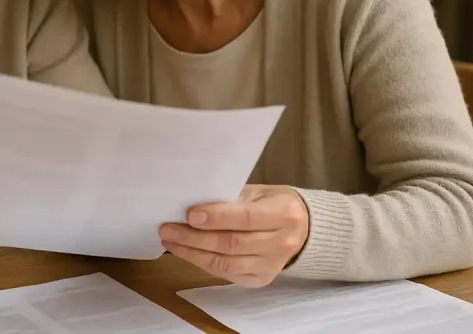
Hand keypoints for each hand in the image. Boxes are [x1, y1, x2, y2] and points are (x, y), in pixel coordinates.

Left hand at [159, 184, 308, 287]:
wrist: (303, 230)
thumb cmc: (274, 204)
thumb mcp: (259, 192)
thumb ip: (231, 198)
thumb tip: (193, 204)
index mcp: (284, 214)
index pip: (246, 218)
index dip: (217, 217)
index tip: (189, 214)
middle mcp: (281, 242)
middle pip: (232, 244)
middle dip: (196, 237)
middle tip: (168, 229)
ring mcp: (272, 265)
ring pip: (226, 263)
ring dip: (193, 253)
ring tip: (171, 241)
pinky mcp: (261, 280)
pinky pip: (227, 274)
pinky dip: (203, 263)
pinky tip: (186, 252)